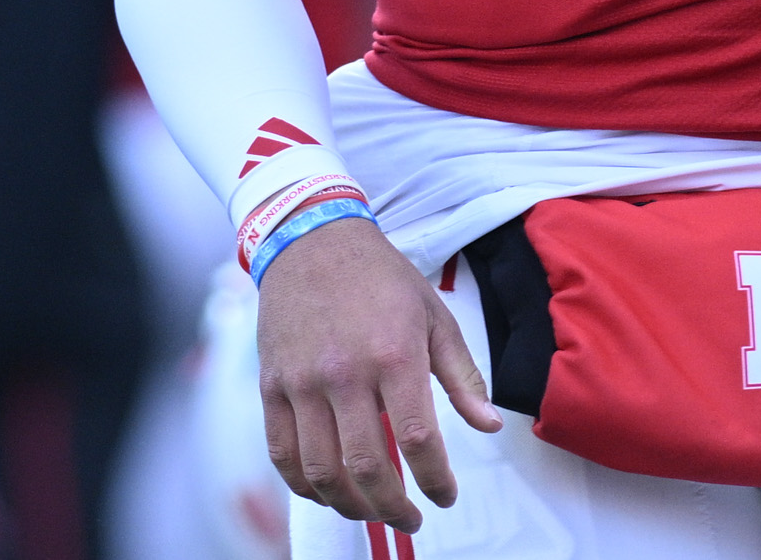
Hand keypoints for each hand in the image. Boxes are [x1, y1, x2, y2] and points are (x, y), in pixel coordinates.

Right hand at [259, 215, 501, 531]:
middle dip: (393, 508)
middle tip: (411, 519)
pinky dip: (304, 486)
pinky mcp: (271, 386)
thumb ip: (462, 376)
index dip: (435, 481)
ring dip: (349, 506)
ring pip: (321, 471)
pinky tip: (328, 492)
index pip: (418, 439)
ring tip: (372, 511)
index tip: (445, 497)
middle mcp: (344, 374)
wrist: (313, 241)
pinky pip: (282, 454)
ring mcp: (302, 383)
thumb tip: (489, 426)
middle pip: (367, 466)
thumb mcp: (435, 317)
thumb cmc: (381, 278)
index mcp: (394, 355)